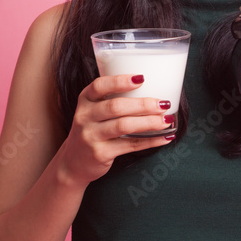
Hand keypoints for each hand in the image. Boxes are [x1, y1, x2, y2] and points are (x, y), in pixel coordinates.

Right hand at [57, 74, 174, 185]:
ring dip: (149, 122)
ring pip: (124, 126)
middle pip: (116, 106)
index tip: (142, 78)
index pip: (99, 86)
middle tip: (163, 104)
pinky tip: (164, 137)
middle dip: (143, 104)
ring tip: (166, 120)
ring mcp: (91, 136)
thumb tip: (152, 89)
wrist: (73, 162)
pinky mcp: (100, 153)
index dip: (120, 81)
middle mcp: (85, 116)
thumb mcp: (93, 111)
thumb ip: (112, 99)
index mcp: (85, 100)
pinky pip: (130, 145)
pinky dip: (151, 141)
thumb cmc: (92, 130)